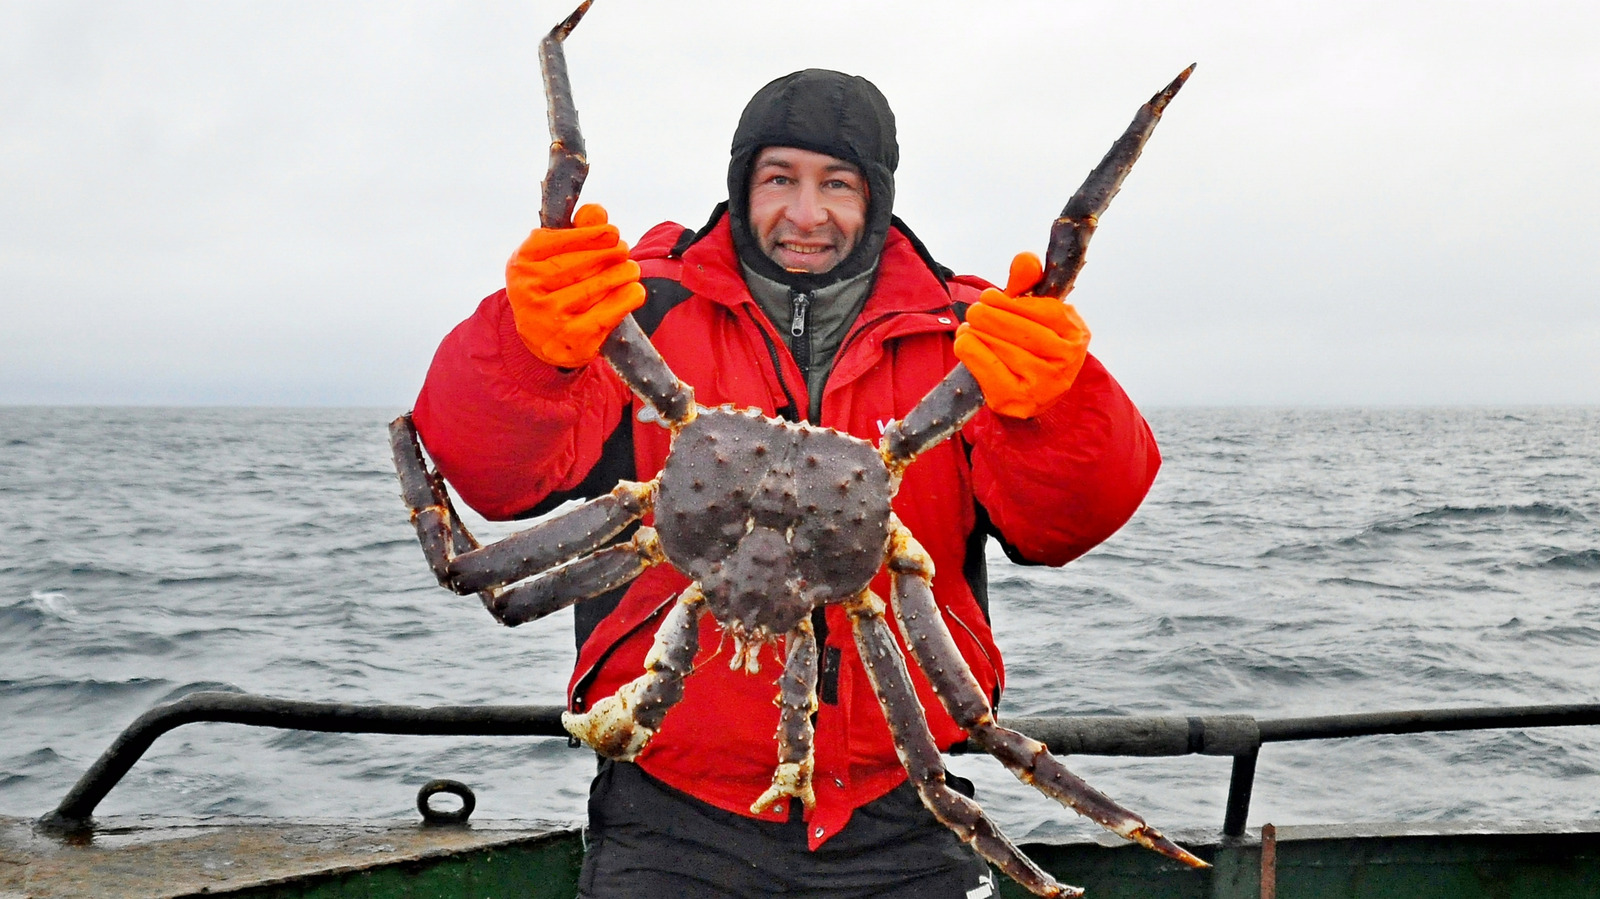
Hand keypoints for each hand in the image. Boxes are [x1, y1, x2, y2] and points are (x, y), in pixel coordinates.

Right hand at [505, 203, 646, 367]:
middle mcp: (528, 292)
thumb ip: (576, 231)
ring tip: (631, 269)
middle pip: (579, 264)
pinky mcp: (571, 340)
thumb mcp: (555, 257)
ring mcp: (548, 318)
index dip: (591, 235)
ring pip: (595, 287)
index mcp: (521, 263)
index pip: (559, 242)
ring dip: (622, 274)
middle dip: (608, 254)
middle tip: (625, 250)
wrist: (545, 340)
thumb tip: (596, 212)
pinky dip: (626, 299)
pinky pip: (607, 313)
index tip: (613, 232)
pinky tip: (635, 291)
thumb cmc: (554, 288)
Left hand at [953, 252, 1090, 418]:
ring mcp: (1045, 383)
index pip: (1044, 311)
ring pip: (1002, 347)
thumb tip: (1025, 258)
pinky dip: (971, 351)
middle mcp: (1067, 360)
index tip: (990, 297)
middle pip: (1022, 330)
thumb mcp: (1033, 313)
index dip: (1012, 303)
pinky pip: (989, 368)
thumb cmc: (1030, 347)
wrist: (1030, 396)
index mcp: (1075, 332)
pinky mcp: (1020, 400)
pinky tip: (964, 343)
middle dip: (991, 316)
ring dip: (977, 333)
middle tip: (975, 311)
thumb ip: (1028, 284)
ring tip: (967, 327)